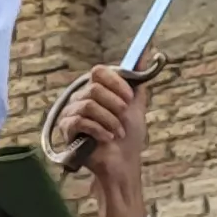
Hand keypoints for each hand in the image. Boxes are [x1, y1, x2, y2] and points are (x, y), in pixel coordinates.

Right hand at [63, 66, 149, 216]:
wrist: (123, 164)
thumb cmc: (129, 137)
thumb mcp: (137, 104)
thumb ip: (138, 78)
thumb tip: (149, 52)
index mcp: (95, 90)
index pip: (98, 72)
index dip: (115, 83)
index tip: (129, 98)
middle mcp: (80, 98)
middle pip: (93, 88)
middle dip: (114, 104)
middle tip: (123, 117)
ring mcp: (71, 113)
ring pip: (88, 104)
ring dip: (109, 119)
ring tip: (117, 132)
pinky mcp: (66, 130)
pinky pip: (81, 121)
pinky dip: (99, 129)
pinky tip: (107, 138)